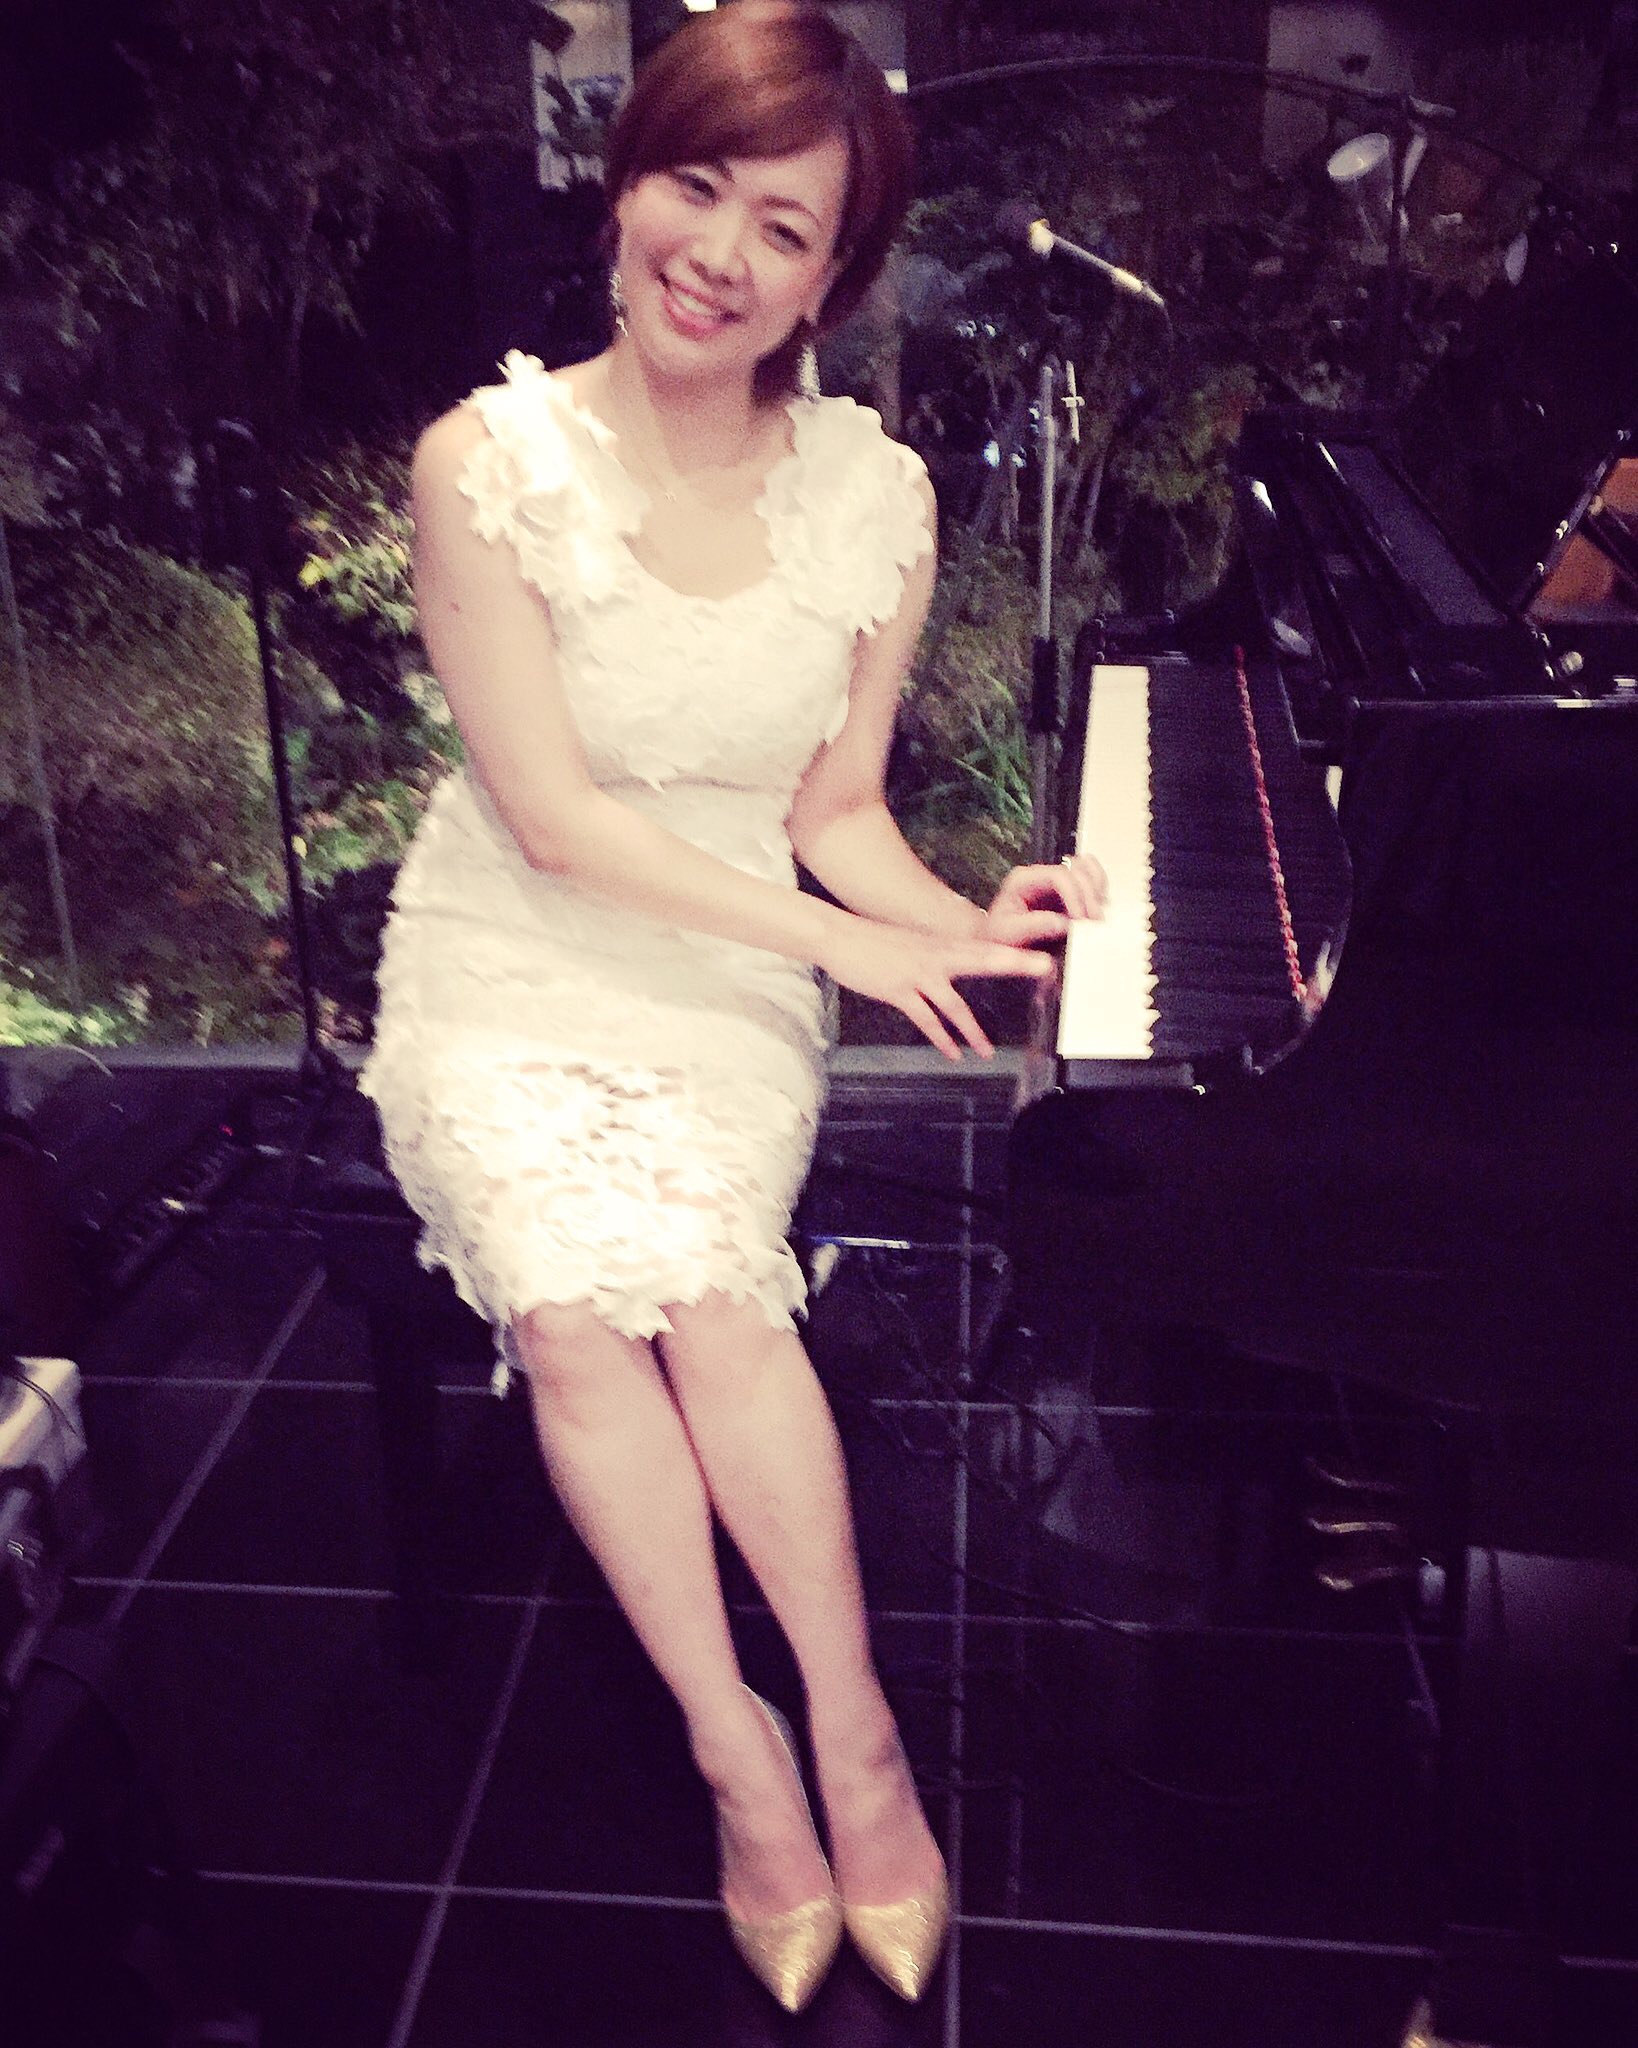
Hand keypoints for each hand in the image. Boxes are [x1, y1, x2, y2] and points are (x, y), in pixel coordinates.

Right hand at [817, 916, 1054, 1060]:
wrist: (839, 935)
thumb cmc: (875, 943)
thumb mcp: (915, 945)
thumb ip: (939, 956)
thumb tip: (959, 966)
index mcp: (943, 945)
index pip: (987, 947)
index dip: (1016, 949)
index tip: (1042, 950)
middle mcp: (936, 956)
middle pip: (984, 959)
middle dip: (1016, 963)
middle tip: (1046, 966)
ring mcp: (918, 973)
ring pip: (954, 1002)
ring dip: (972, 1029)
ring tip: (987, 1052)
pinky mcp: (898, 990)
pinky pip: (925, 1018)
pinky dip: (940, 1038)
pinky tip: (952, 1053)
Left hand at [983, 854, 1106, 947]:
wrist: (1001, 943)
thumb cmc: (1001, 936)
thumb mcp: (1011, 933)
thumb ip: (1035, 927)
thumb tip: (1062, 924)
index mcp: (1024, 879)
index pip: (1057, 875)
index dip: (1074, 894)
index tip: (1080, 918)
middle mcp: (1041, 875)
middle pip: (1076, 870)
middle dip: (1088, 895)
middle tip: (1094, 921)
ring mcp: (1055, 881)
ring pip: (1086, 869)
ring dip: (1096, 889)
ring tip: (1097, 914)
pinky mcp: (1067, 891)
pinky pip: (1090, 878)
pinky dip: (1099, 889)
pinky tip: (1099, 905)